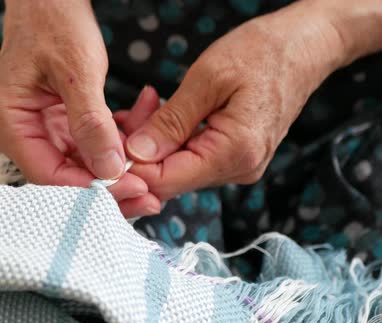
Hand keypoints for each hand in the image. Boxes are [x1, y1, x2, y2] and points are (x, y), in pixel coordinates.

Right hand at [0, 0, 159, 216]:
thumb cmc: (56, 23)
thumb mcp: (78, 71)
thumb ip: (91, 123)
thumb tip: (110, 171)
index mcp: (8, 122)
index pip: (48, 175)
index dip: (91, 189)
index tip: (135, 190)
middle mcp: (16, 132)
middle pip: (62, 177)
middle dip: (107, 185)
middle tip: (150, 196)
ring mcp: (34, 129)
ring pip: (77, 166)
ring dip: (114, 167)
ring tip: (150, 171)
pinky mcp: (53, 123)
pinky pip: (83, 147)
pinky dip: (111, 145)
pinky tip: (135, 137)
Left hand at [124, 1, 348, 200]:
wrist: (305, 46)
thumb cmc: (262, 53)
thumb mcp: (208, 79)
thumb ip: (170, 122)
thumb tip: (135, 155)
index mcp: (234, 154)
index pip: (165, 181)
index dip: (130, 167)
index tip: (110, 140)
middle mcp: (238, 171)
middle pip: (168, 178)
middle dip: (139, 149)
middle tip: (129, 112)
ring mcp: (238, 167)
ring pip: (177, 168)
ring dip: (154, 141)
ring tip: (148, 103)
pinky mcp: (235, 157)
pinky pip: (191, 157)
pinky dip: (171, 138)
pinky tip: (162, 112)